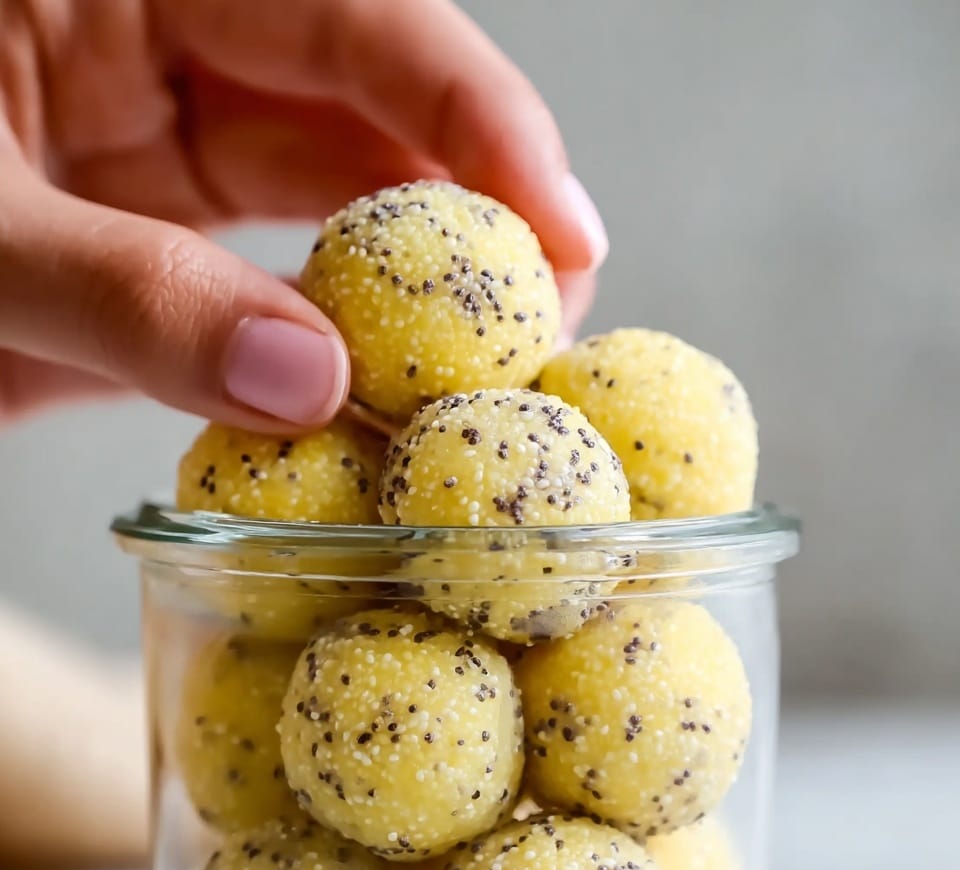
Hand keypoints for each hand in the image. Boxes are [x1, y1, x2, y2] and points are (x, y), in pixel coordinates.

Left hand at [0, 0, 606, 428]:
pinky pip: (268, 288)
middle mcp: (164, 42)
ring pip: (334, 205)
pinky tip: (379, 403)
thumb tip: (308, 377)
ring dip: (415, 292)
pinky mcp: (148, 245)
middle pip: (372, 108)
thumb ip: (126, 295)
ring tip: (492, 379)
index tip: (566, 231)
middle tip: (550, 327)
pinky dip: (326, 350)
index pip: (355, 12)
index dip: (478, 116)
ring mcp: (158, 150)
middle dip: (474, 214)